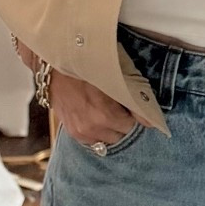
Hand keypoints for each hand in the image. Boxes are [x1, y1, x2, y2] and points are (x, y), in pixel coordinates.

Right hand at [14, 39, 142, 148]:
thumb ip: (134, 101)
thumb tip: (151, 121)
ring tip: (105, 110)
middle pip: (121, 135)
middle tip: (118, 106)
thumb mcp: (115, 77)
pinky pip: (93, 140)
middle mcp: (93, 127)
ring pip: (107, 139)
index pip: (132, 126)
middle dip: (123, 123)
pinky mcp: (72, 132)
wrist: (53, 65)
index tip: (131, 105)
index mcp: (105, 114)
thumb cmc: (86, 65)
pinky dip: (97, 131)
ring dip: (110, 129)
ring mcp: (81, 131)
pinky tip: (94, 116)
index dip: (134, 114)